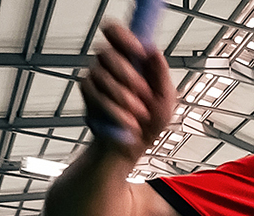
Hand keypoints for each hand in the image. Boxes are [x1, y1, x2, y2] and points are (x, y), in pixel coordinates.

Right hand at [82, 22, 174, 157]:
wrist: (134, 145)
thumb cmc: (151, 120)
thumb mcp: (165, 98)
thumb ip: (161, 74)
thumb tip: (154, 51)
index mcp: (132, 59)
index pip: (116, 33)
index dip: (123, 36)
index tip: (138, 50)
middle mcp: (111, 64)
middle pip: (106, 53)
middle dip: (127, 75)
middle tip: (143, 93)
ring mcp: (97, 77)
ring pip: (100, 74)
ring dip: (123, 97)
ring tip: (139, 113)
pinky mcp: (87, 93)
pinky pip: (94, 94)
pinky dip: (114, 110)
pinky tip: (128, 121)